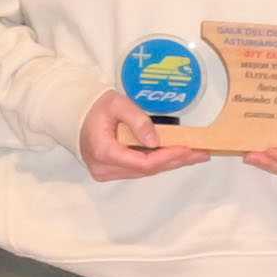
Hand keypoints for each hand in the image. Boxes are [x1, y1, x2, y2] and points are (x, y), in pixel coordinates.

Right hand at [79, 96, 199, 180]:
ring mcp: (107, 172)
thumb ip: (137, 120)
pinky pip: (140, 168)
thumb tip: (155, 141)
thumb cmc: (95, 107)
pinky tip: (177, 156)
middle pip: (147, 170)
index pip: (143, 163)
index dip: (168, 157)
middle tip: (201, 154)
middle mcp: (104, 168)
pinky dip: (159, 161)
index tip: (187, 149)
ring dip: (170, 162)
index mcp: (104, 152)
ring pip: (145, 171)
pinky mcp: (112, 171)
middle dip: (176, 161)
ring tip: (195, 155)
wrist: (75, 115)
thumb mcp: (117, 104)